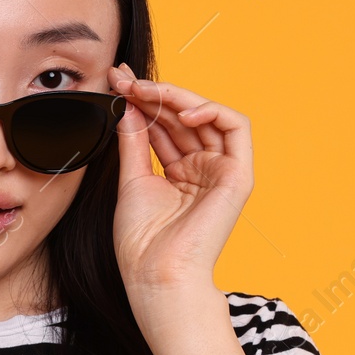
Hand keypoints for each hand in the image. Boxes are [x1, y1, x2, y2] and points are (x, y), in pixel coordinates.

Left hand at [107, 63, 253, 301]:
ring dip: (175, 97)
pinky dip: (211, 110)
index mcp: (180, 173)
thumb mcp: (132, 180)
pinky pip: (236, 127)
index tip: (115, 82)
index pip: (164, 125)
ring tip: (143, 91)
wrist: (156, 274)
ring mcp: (221, 171)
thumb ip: (134, 140)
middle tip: (123, 79)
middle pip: (183, 117)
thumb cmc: (142, 242)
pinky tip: (181, 110)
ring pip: (207, 116)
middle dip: (153, 93)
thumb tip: (128, 104)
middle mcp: (203, 169)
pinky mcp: (238, 176)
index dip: (142, 101)